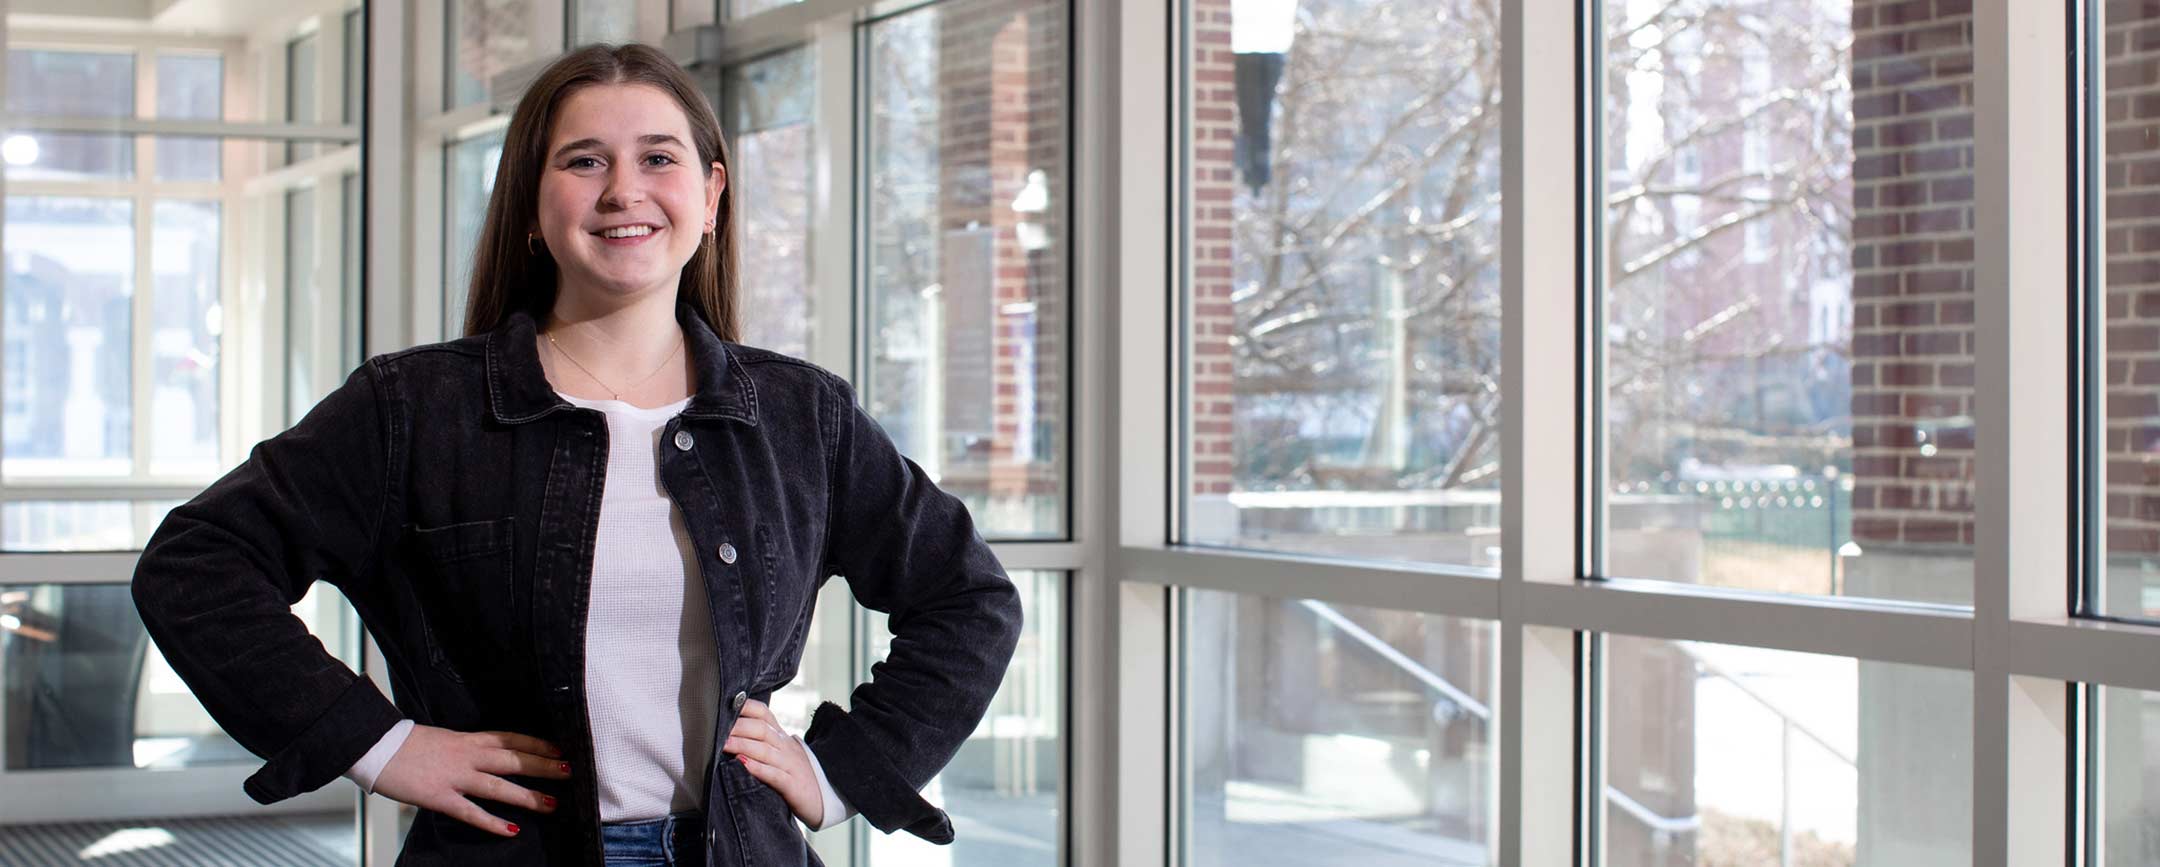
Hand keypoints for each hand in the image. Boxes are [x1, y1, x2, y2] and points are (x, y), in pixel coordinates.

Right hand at [372, 725, 571, 835]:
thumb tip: (484, 757)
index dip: (537, 743)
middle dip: (543, 766)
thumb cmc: (407, 744)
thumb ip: (466, 748)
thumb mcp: (444, 738)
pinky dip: (492, 823)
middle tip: (570, 771)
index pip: (511, 738)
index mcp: (468, 739)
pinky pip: (471, 812)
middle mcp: (467, 756)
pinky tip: (511, 830)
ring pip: (499, 786)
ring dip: (527, 796)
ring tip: (552, 803)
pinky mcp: (440, 797)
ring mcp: (455, 777)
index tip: (559, 748)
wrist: (375, 746)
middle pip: (513, 760)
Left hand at [723, 699, 823, 826]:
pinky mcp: (793, 786)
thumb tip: (726, 735)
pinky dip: (758, 768)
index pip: (763, 714)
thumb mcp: (780, 754)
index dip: (745, 707)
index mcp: (781, 737)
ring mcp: (790, 765)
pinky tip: (743, 764)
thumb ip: (759, 742)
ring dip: (742, 745)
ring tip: (722, 744)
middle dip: (738, 727)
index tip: (724, 705)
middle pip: (761, 729)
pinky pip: (774, 775)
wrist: (824, 798)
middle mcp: (786, 747)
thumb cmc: (793, 776)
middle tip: (715, 729)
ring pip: (765, 750)